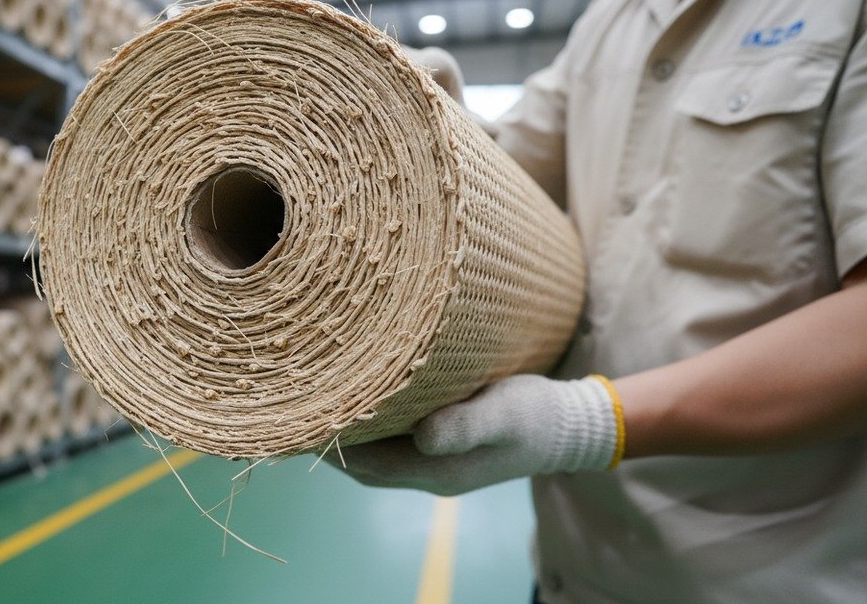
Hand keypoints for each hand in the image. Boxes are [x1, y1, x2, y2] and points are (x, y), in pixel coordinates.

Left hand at [329, 375, 620, 496]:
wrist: (571, 426)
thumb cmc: (536, 416)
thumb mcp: (502, 413)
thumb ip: (464, 426)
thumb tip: (421, 436)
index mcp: (435, 471)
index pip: (365, 463)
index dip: (330, 444)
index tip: (300, 415)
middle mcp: (429, 472)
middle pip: (363, 463)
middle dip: (330, 440)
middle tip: (299, 404)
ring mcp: (437, 460)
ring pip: (377, 453)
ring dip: (351, 431)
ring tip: (322, 399)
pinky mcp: (444, 444)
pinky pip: (394, 441)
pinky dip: (373, 425)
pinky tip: (364, 397)